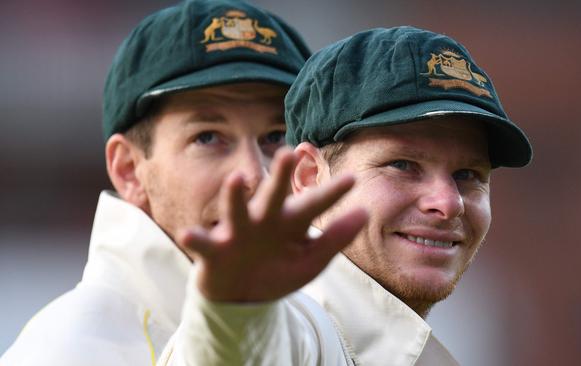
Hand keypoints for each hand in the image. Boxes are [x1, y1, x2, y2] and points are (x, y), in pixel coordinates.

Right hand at [178, 148, 367, 301]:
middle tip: (289, 152)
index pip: (313, 205)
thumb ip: (335, 238)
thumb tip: (364, 212)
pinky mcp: (215, 252)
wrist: (242, 298)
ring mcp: (238, 234)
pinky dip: (197, 240)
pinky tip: (189, 235)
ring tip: (236, 179)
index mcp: (290, 223)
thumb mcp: (311, 260)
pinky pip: (204, 245)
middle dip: (280, 177)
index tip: (352, 179)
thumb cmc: (278, 271)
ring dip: (235, 196)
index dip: (331, 194)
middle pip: (273, 196)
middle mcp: (264, 222)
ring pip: (236, 211)